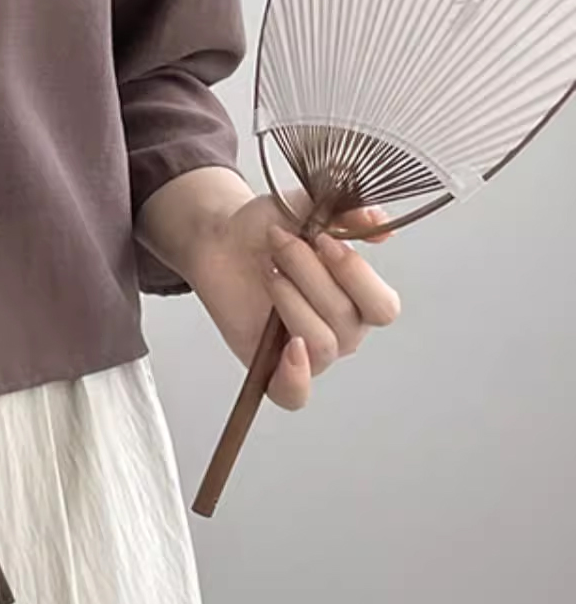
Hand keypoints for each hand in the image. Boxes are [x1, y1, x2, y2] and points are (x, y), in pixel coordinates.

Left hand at [189, 193, 402, 410]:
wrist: (220, 239)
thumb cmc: (267, 228)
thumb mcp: (304, 208)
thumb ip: (343, 212)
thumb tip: (376, 220)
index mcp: (360, 299)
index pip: (383, 308)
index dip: (355, 274)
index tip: (323, 239)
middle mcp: (342, 331)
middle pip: (346, 321)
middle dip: (309, 275)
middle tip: (281, 245)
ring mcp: (308, 353)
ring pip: (319, 344)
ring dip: (290, 301)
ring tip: (269, 272)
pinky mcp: (272, 368)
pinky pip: (293, 395)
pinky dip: (296, 378)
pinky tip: (289, 347)